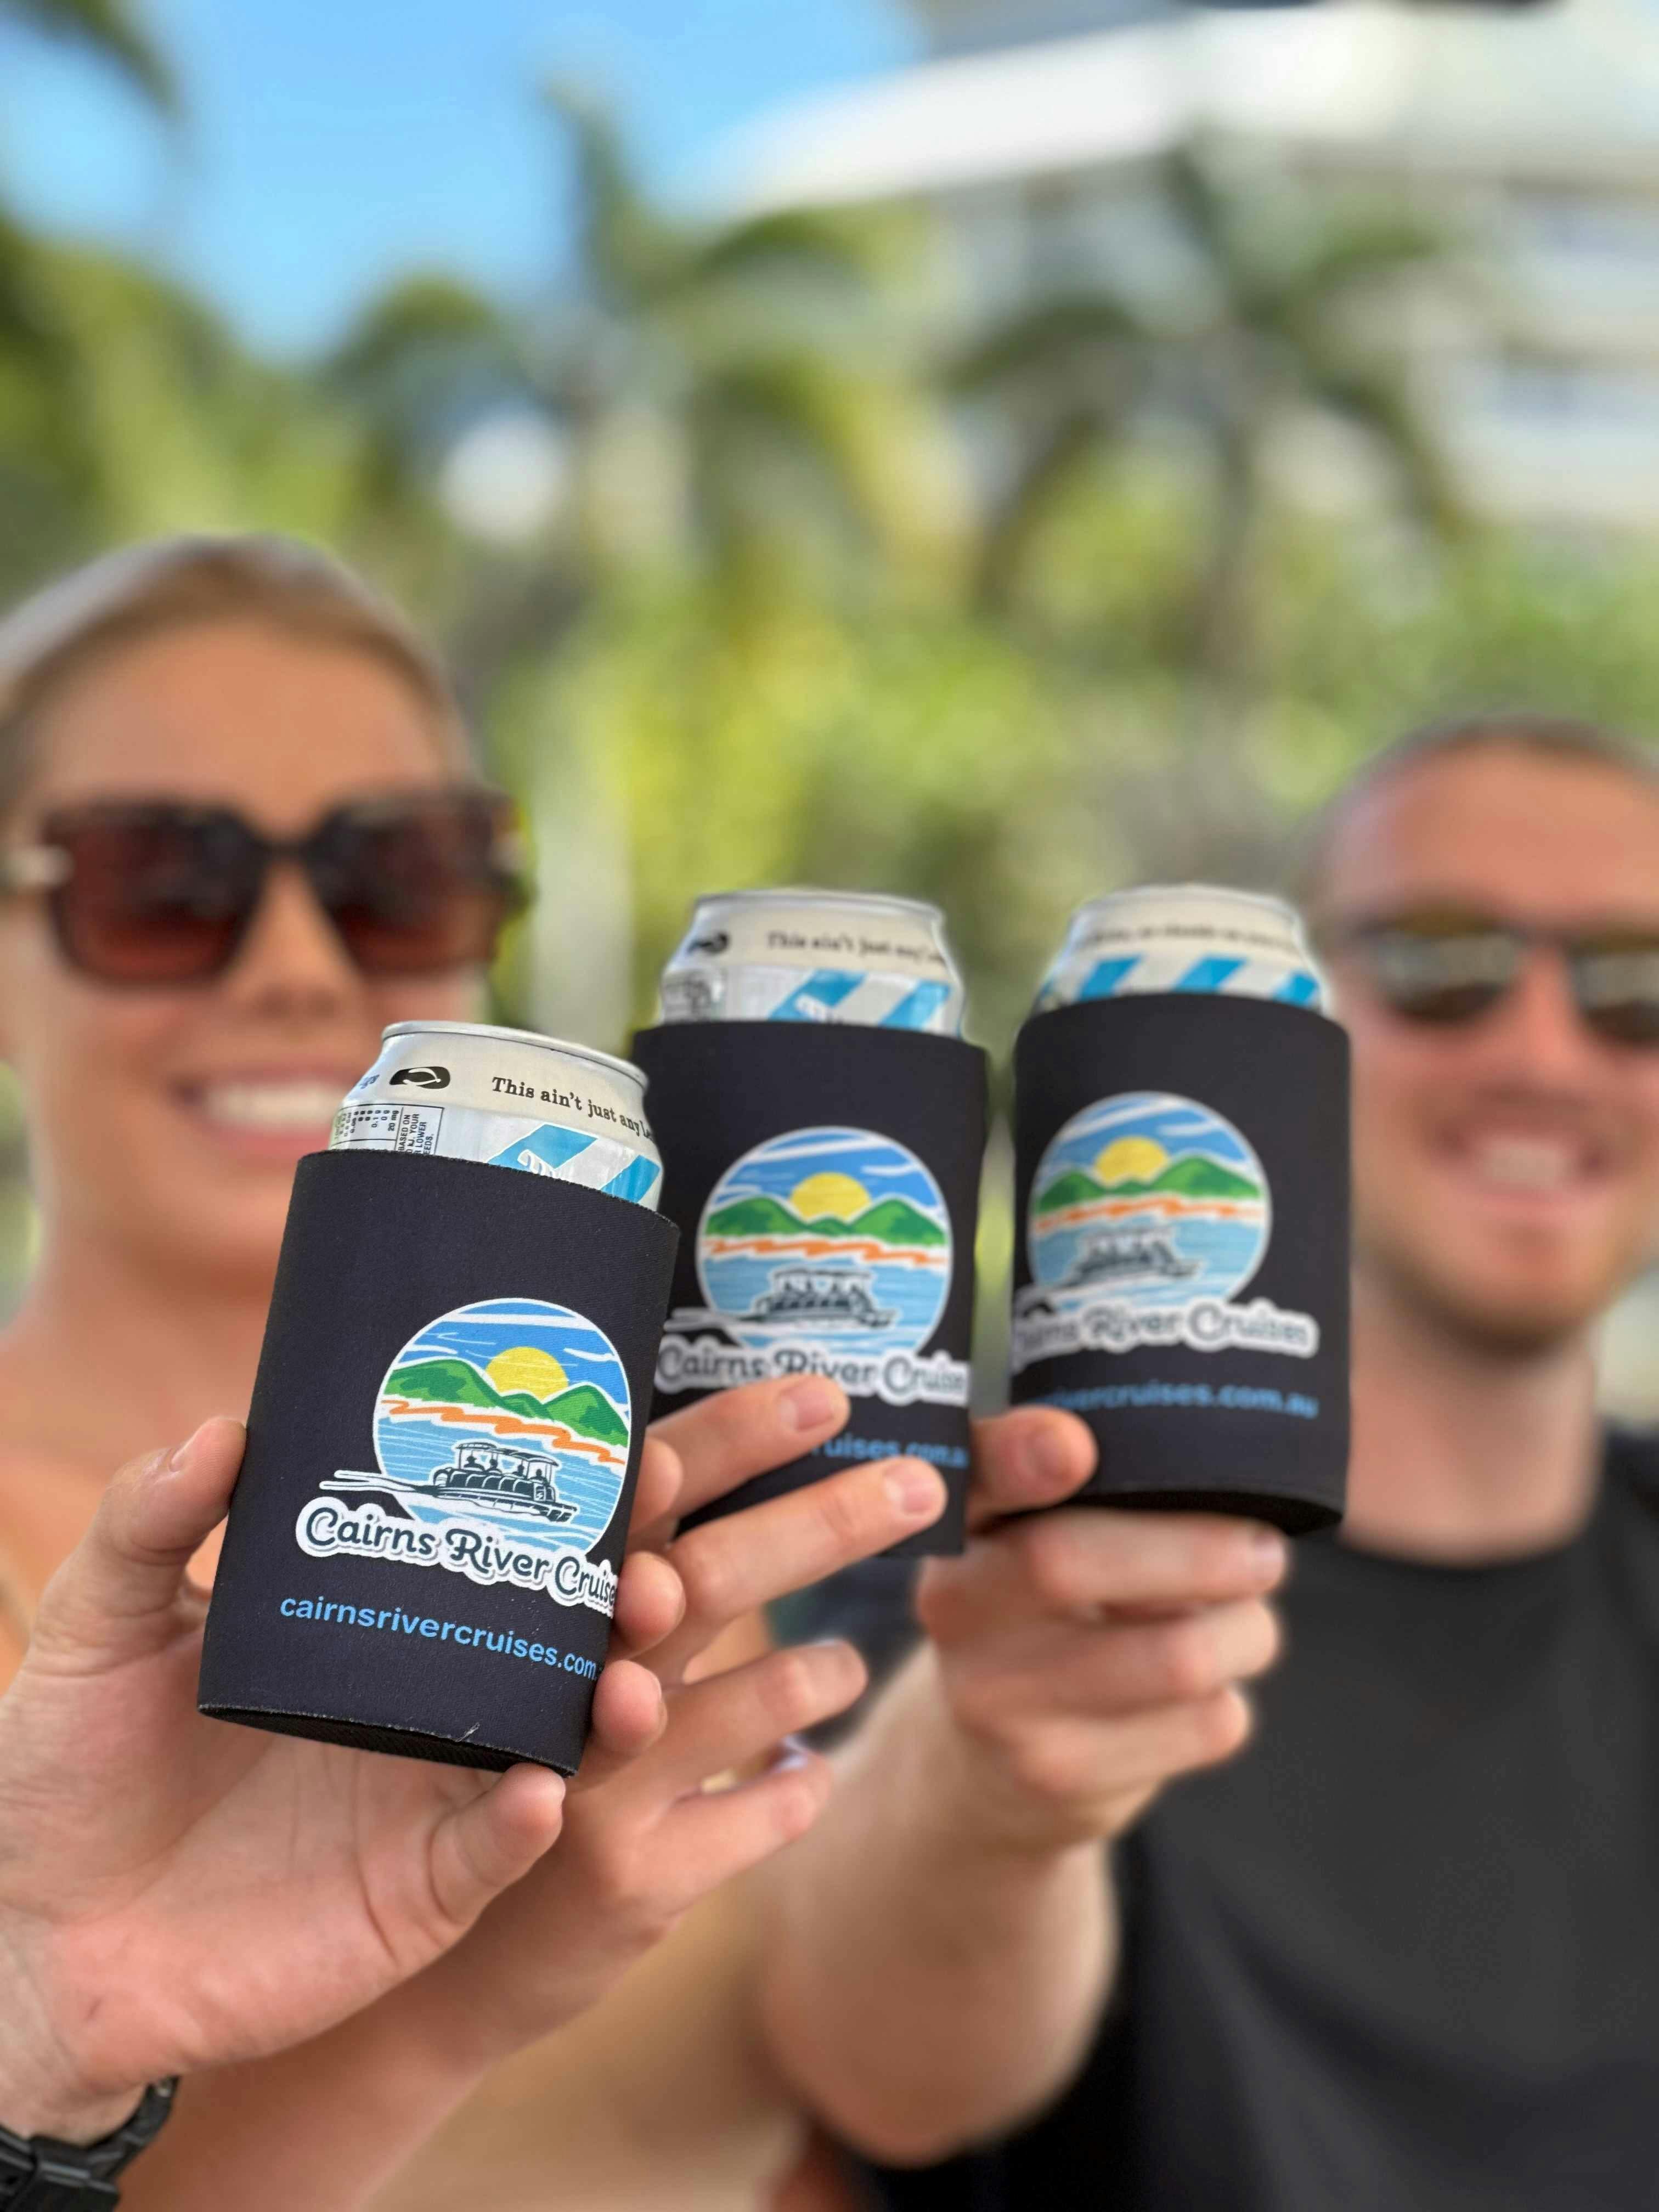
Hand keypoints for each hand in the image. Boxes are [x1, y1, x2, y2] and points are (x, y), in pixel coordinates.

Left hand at [0, 1420, 636, 2143]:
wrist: (33, 1937)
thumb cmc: (65, 1770)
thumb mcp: (98, 1626)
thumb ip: (147, 1524)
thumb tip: (225, 1428)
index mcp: (371, 1624)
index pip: (492, 1549)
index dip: (567, 1506)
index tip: (625, 1451)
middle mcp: (421, 1704)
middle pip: (557, 1640)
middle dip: (626, 1604)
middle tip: (649, 1571)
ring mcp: (426, 1799)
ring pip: (556, 1744)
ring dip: (610, 1709)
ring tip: (627, 1682)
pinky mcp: (412, 1895)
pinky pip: (489, 1855)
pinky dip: (523, 1823)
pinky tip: (540, 1791)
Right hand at [409, 1375, 948, 2056]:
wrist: (438, 1967)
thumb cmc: (503, 1770)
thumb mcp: (542, 1664)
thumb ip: (616, 1574)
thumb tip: (700, 1463)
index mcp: (540, 1608)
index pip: (642, 1494)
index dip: (731, 1440)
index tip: (825, 1397)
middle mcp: (559, 1685)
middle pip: (712, 1578)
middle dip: (824, 1524)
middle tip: (918, 1484)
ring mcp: (597, 1787)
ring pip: (759, 1697)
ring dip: (823, 1670)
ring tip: (845, 1668)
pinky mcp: (636, 1884)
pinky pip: (767, 1810)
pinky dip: (803, 1782)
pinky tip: (802, 1771)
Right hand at [914, 1407, 1287, 1853]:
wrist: (991, 1768)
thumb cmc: (1048, 1617)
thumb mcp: (1032, 1543)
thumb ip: (1094, 1491)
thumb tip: (1226, 1483)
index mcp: (961, 1525)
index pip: (972, 1474)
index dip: (1017, 1454)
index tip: (1074, 1447)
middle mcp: (957, 1609)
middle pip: (1070, 1563)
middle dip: (1200, 1550)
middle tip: (1263, 1550)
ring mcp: (1000, 1704)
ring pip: (1174, 1657)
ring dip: (1244, 1632)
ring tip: (1244, 1623)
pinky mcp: (1061, 1779)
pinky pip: (1205, 1725)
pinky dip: (1228, 1701)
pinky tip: (1195, 1698)